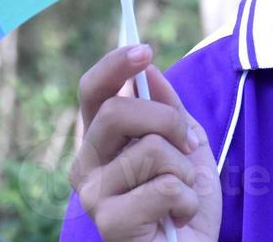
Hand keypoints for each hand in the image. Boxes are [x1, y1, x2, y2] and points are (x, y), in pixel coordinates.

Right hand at [70, 45, 221, 241]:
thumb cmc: (183, 203)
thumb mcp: (185, 145)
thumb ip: (168, 109)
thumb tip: (149, 70)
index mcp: (102, 141)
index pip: (94, 92)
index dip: (114, 66)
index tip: (145, 50)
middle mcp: (86, 164)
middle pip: (117, 110)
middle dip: (166, 119)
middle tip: (186, 143)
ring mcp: (92, 194)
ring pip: (149, 148)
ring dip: (183, 169)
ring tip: (180, 193)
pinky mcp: (108, 222)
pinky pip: (163, 186)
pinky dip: (186, 199)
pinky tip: (177, 217)